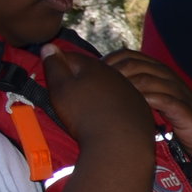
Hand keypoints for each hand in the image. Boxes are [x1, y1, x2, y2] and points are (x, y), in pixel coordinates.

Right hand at [38, 43, 154, 153]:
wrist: (120, 145)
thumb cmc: (84, 115)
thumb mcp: (61, 89)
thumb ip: (54, 66)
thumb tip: (49, 45)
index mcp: (96, 67)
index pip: (72, 58)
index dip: (59, 66)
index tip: (52, 77)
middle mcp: (117, 76)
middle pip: (93, 73)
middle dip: (80, 80)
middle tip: (69, 95)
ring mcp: (133, 93)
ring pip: (111, 88)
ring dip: (99, 94)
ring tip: (89, 109)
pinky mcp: (142, 111)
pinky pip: (124, 106)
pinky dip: (115, 109)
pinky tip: (109, 120)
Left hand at [103, 50, 191, 163]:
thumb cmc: (173, 119)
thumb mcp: (152, 99)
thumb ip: (133, 88)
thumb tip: (100, 84)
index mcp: (158, 70)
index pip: (128, 55)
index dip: (108, 61)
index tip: (90, 76)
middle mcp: (168, 77)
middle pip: (135, 65)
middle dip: (113, 74)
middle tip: (95, 89)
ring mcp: (178, 92)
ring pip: (148, 80)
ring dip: (126, 87)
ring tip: (108, 99)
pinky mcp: (186, 110)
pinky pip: (164, 100)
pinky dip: (147, 101)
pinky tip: (132, 109)